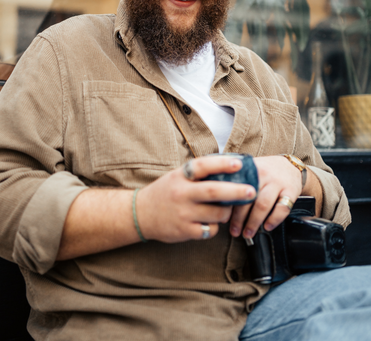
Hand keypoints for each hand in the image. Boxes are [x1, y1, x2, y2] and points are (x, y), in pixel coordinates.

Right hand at [136, 156, 256, 242]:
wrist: (141, 214)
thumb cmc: (166, 191)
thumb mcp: (178, 176)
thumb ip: (199, 174)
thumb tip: (230, 167)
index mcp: (181, 176)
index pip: (203, 166)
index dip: (222, 164)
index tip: (239, 163)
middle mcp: (181, 193)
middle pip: (214, 191)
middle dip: (236, 191)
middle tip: (252, 191)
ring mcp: (183, 213)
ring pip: (217, 213)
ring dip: (227, 212)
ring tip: (226, 209)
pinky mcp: (185, 230)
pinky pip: (210, 229)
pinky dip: (215, 226)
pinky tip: (208, 222)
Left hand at [229, 155, 301, 239]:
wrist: (290, 166)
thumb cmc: (265, 171)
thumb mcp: (250, 169)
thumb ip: (236, 180)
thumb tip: (218, 202)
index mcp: (249, 168)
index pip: (235, 187)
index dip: (228, 204)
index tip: (222, 217)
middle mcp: (263, 174)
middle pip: (248, 199)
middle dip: (239, 218)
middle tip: (234, 231)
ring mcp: (277, 183)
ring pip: (263, 205)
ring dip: (254, 222)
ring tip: (248, 233)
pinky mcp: (291, 191)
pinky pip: (282, 208)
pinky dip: (274, 220)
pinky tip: (267, 227)